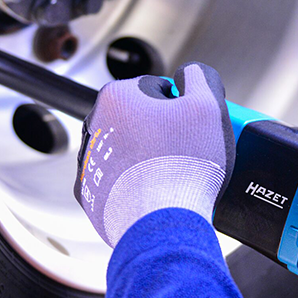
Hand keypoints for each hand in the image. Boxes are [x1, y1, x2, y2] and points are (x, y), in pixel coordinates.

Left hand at [74, 62, 234, 246]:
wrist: (163, 222)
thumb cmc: (183, 166)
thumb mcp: (208, 106)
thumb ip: (201, 77)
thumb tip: (193, 74)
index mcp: (117, 97)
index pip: (156, 90)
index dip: (181, 108)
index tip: (191, 127)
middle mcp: (94, 127)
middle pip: (140, 120)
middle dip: (162, 132)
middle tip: (185, 152)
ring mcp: (89, 164)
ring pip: (128, 152)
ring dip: (148, 159)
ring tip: (172, 175)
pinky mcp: (91, 196)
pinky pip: (118, 183)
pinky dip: (135, 186)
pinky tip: (157, 193)